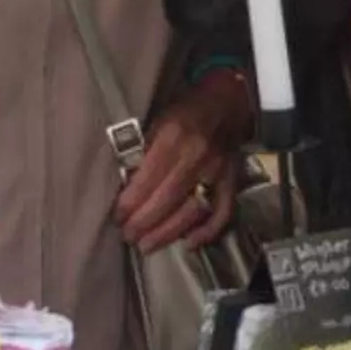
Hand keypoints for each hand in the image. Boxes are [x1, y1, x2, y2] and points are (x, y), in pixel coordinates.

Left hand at [115, 72, 251, 253]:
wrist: (227, 103)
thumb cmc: (185, 113)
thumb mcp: (157, 121)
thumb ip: (142, 152)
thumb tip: (124, 186)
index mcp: (174, 136)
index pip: (150, 176)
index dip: (132, 201)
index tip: (117, 217)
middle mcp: (198, 155)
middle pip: (169, 197)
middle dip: (145, 222)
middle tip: (128, 237)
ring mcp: (218, 171)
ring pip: (193, 210)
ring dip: (168, 232)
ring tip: (147, 246)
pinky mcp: (232, 181)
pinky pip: (223, 212)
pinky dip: (207, 231)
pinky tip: (188, 244)